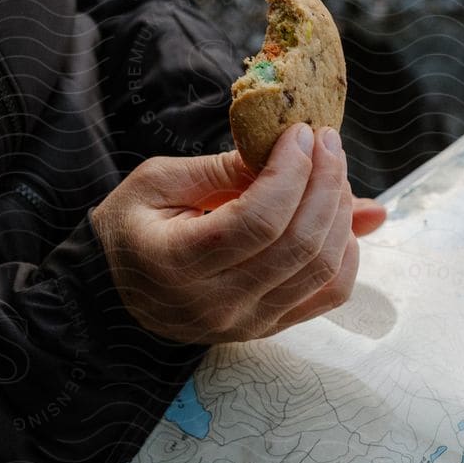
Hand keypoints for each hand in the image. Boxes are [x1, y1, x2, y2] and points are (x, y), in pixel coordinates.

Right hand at [90, 124, 387, 343]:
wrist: (116, 292)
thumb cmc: (132, 228)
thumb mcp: (158, 183)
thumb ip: (224, 168)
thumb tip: (299, 151)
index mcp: (178, 264)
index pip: (258, 221)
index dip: (292, 172)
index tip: (302, 133)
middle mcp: (218, 305)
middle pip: (299, 245)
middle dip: (326, 184)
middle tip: (327, 143)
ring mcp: (248, 323)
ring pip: (323, 269)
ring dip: (340, 213)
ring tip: (332, 174)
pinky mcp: (270, 328)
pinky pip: (330, 294)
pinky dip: (347, 253)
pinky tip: (338, 219)